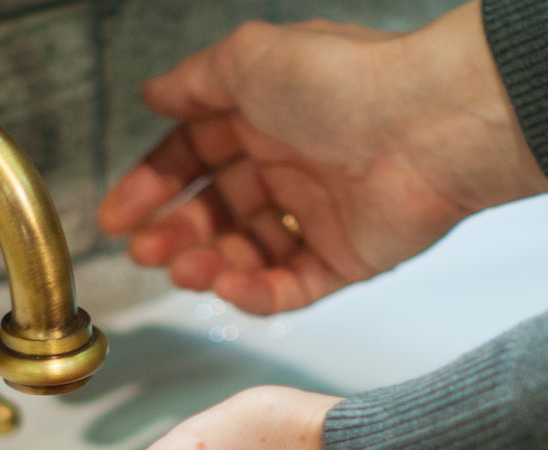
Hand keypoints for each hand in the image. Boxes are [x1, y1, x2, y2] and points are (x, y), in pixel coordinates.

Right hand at [98, 2, 547, 314]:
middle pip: (213, 211)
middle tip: (144, 251)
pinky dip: (255, 293)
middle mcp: (288, 164)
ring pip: (245, 253)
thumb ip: (194, 79)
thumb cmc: (346, 82)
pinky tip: (229, 286)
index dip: (152, 186)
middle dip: (173, 234)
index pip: (192, 157)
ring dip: (206, 266)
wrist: (429, 126)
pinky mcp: (346, 258)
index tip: (118, 215)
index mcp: (263, 116)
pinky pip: (290, 287)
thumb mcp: (249, 59)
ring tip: (186, 270)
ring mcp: (316, 214)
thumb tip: (154, 91)